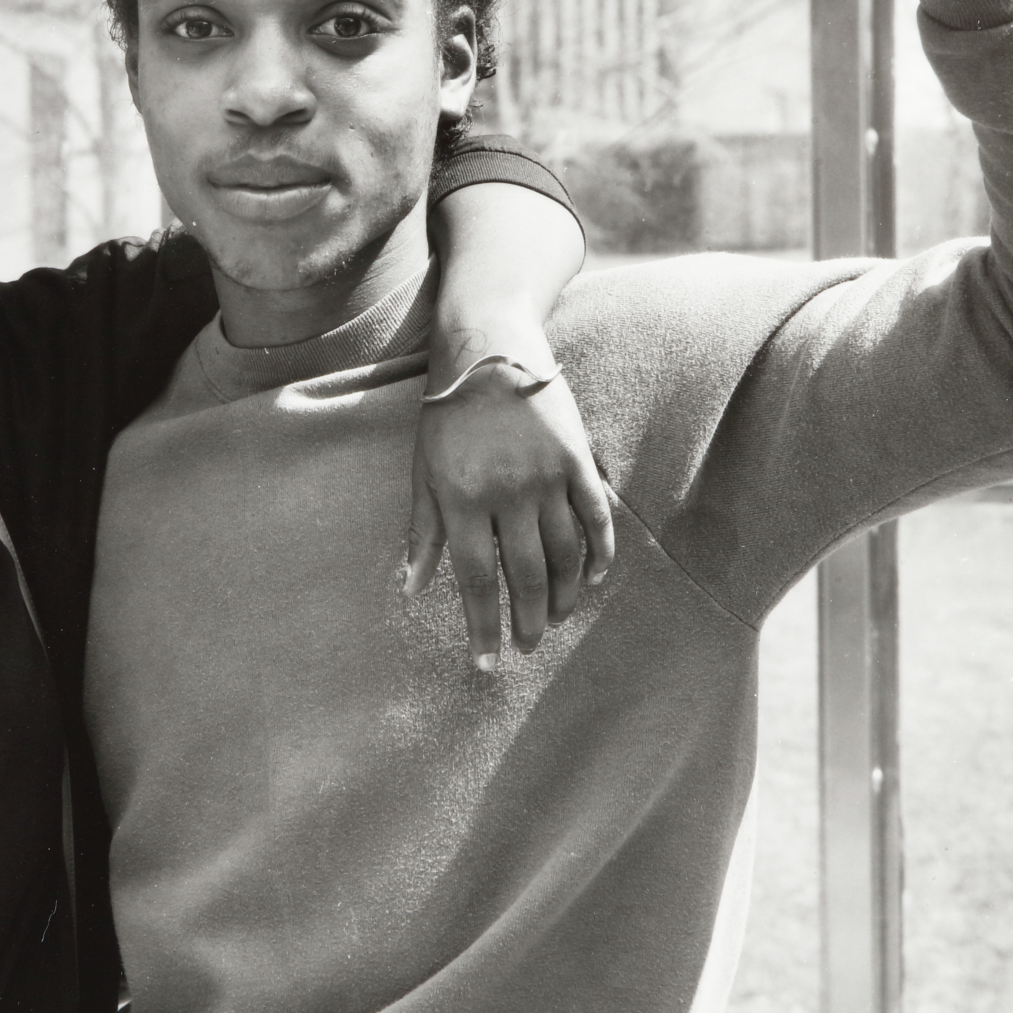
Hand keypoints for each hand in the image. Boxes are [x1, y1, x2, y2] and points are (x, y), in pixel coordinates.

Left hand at [404, 365, 614, 670]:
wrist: (488, 349)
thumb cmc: (445, 415)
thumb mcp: (422, 472)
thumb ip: (422, 533)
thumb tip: (412, 589)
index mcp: (462, 501)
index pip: (476, 581)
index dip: (482, 628)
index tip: (485, 664)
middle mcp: (507, 494)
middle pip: (525, 577)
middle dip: (526, 622)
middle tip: (526, 646)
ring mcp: (548, 477)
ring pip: (566, 556)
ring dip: (562, 596)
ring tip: (554, 618)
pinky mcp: (579, 460)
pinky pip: (596, 518)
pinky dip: (600, 554)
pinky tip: (595, 579)